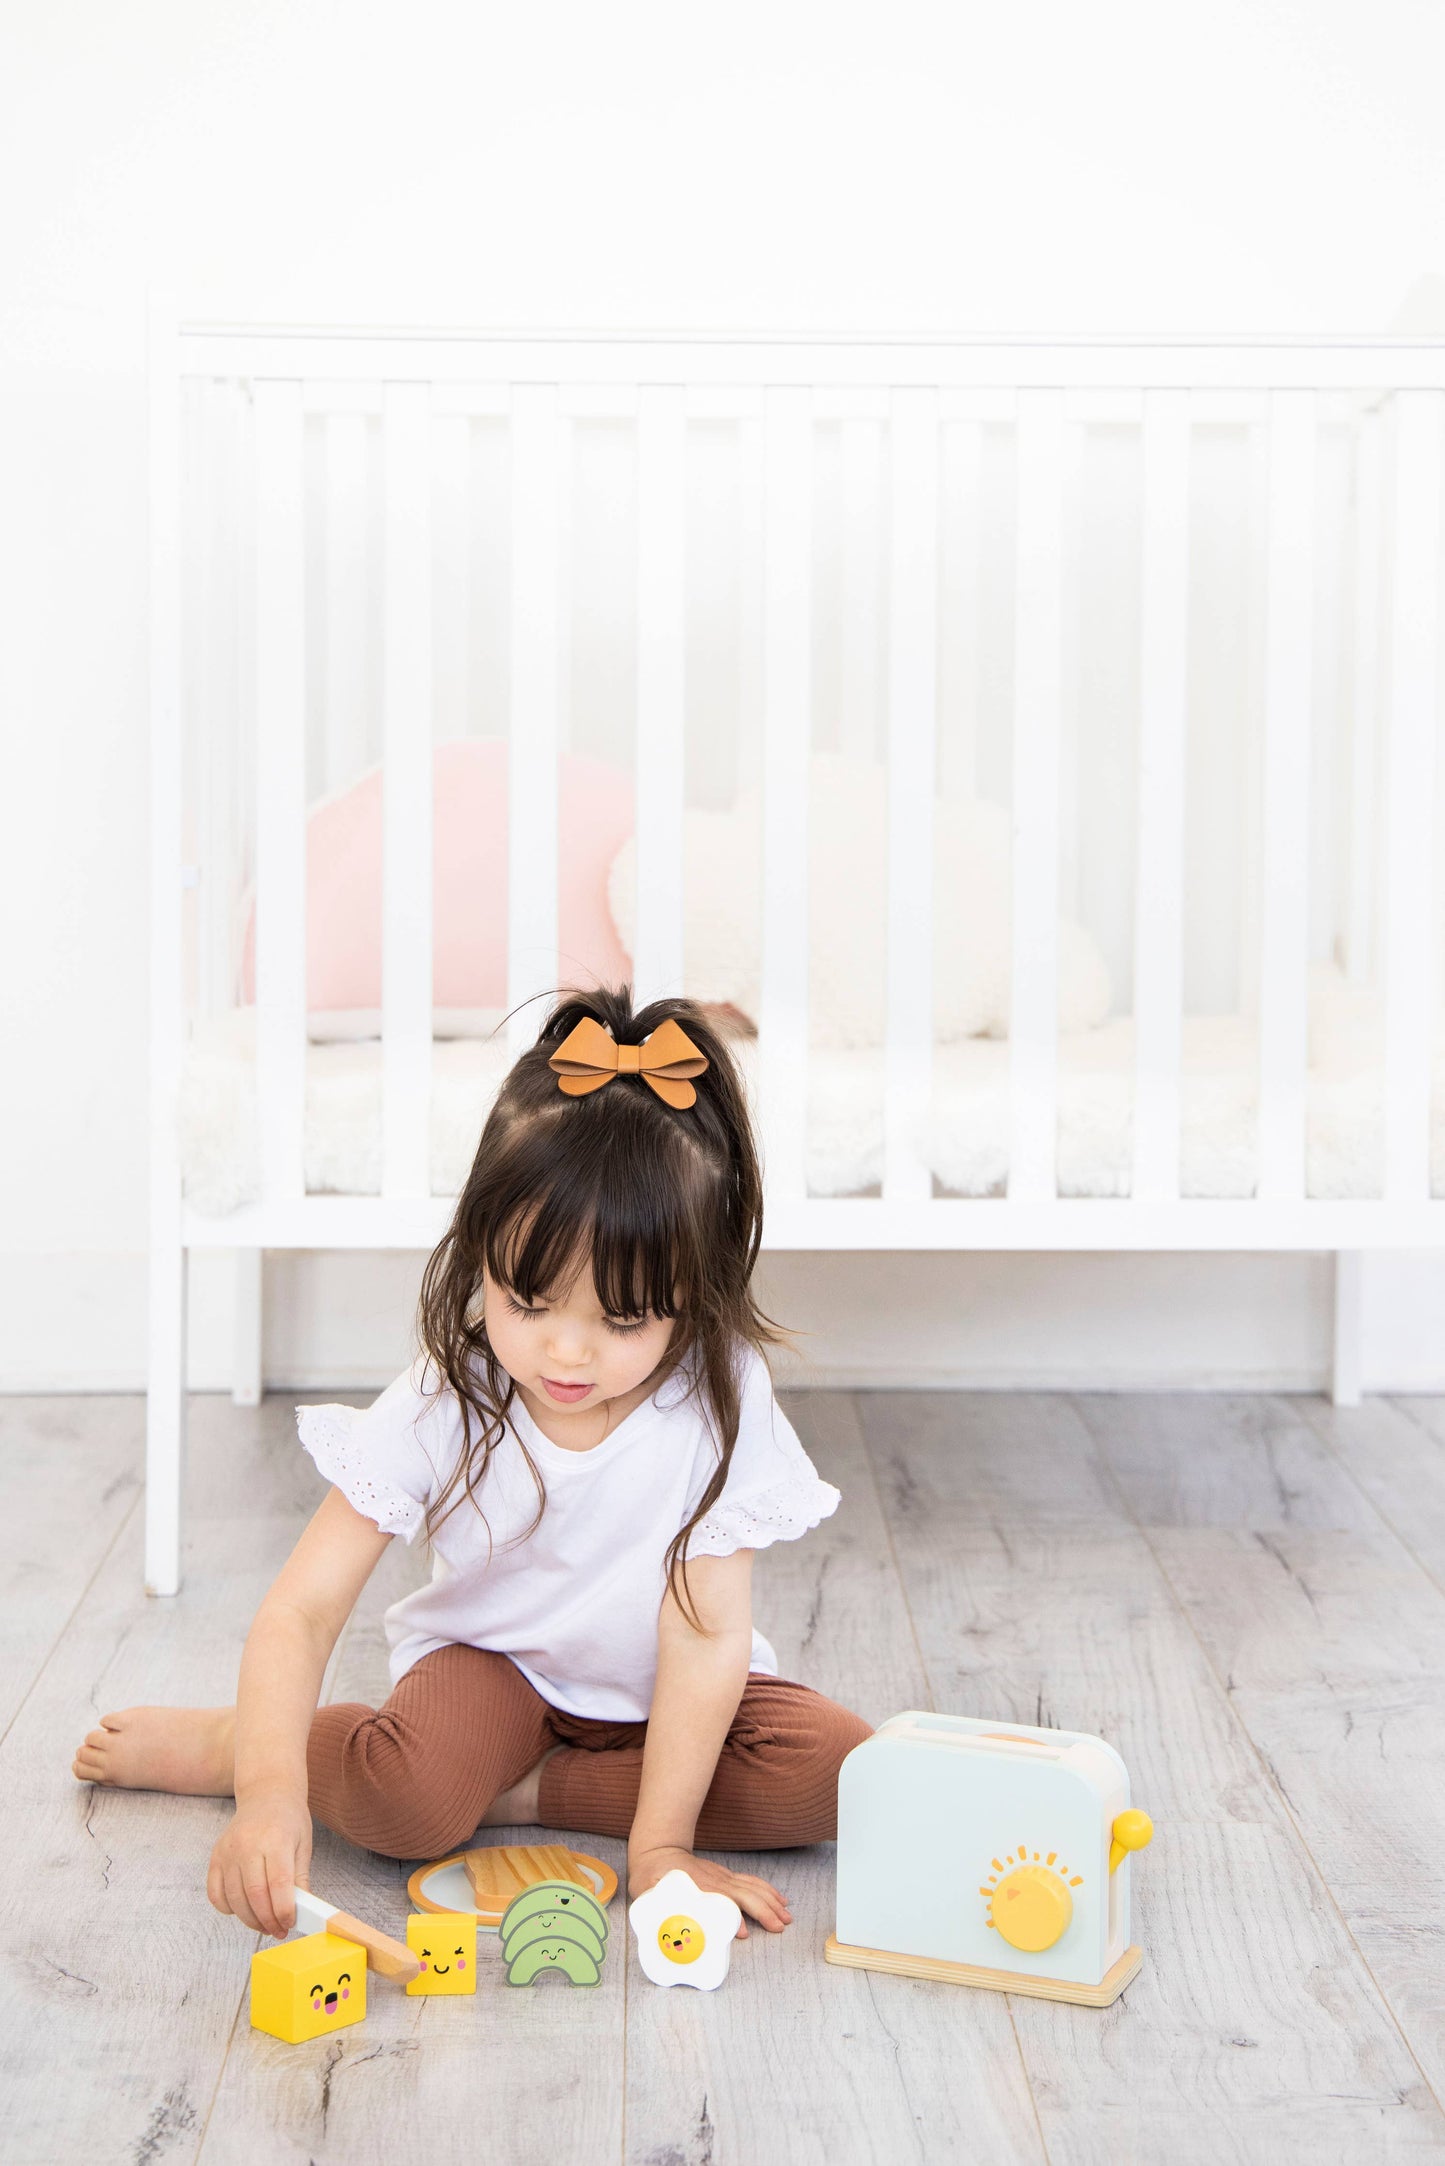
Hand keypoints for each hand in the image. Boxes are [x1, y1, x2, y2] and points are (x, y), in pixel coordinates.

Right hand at [207, 1788, 312, 1938]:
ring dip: (250, 1920)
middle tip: (279, 1930)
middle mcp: (247, 1845)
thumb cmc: (288, 1819)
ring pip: (234, 1899)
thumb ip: (301, 1878)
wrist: (266, 1793)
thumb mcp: (303, 1844)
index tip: (289, 1923)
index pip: (278, 1885)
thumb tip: (303, 1911)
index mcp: (275, 1840)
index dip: (284, 1911)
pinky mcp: (215, 1857)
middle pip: (255, 1896)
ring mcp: (228, 1851)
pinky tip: (243, 1909)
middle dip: (268, 1921)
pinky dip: (228, 1908)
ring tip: (265, 1924)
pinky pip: (215, 1893)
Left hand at [627, 1844, 792, 1937]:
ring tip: (786, 1917)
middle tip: (780, 1927)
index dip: (732, 1916)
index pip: (720, 1900)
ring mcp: (722, 1876)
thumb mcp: (646, 1891)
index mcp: (697, 1886)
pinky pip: (752, 1882)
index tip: (743, 1932)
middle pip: (745, 1894)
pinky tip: (779, 1899)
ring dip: (771, 1901)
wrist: (657, 1849)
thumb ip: (656, 1905)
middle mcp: (715, 1880)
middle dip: (764, 1910)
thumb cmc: (650, 1875)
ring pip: (753, 1887)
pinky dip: (767, 1890)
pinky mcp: (726, 1876)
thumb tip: (669, 1928)